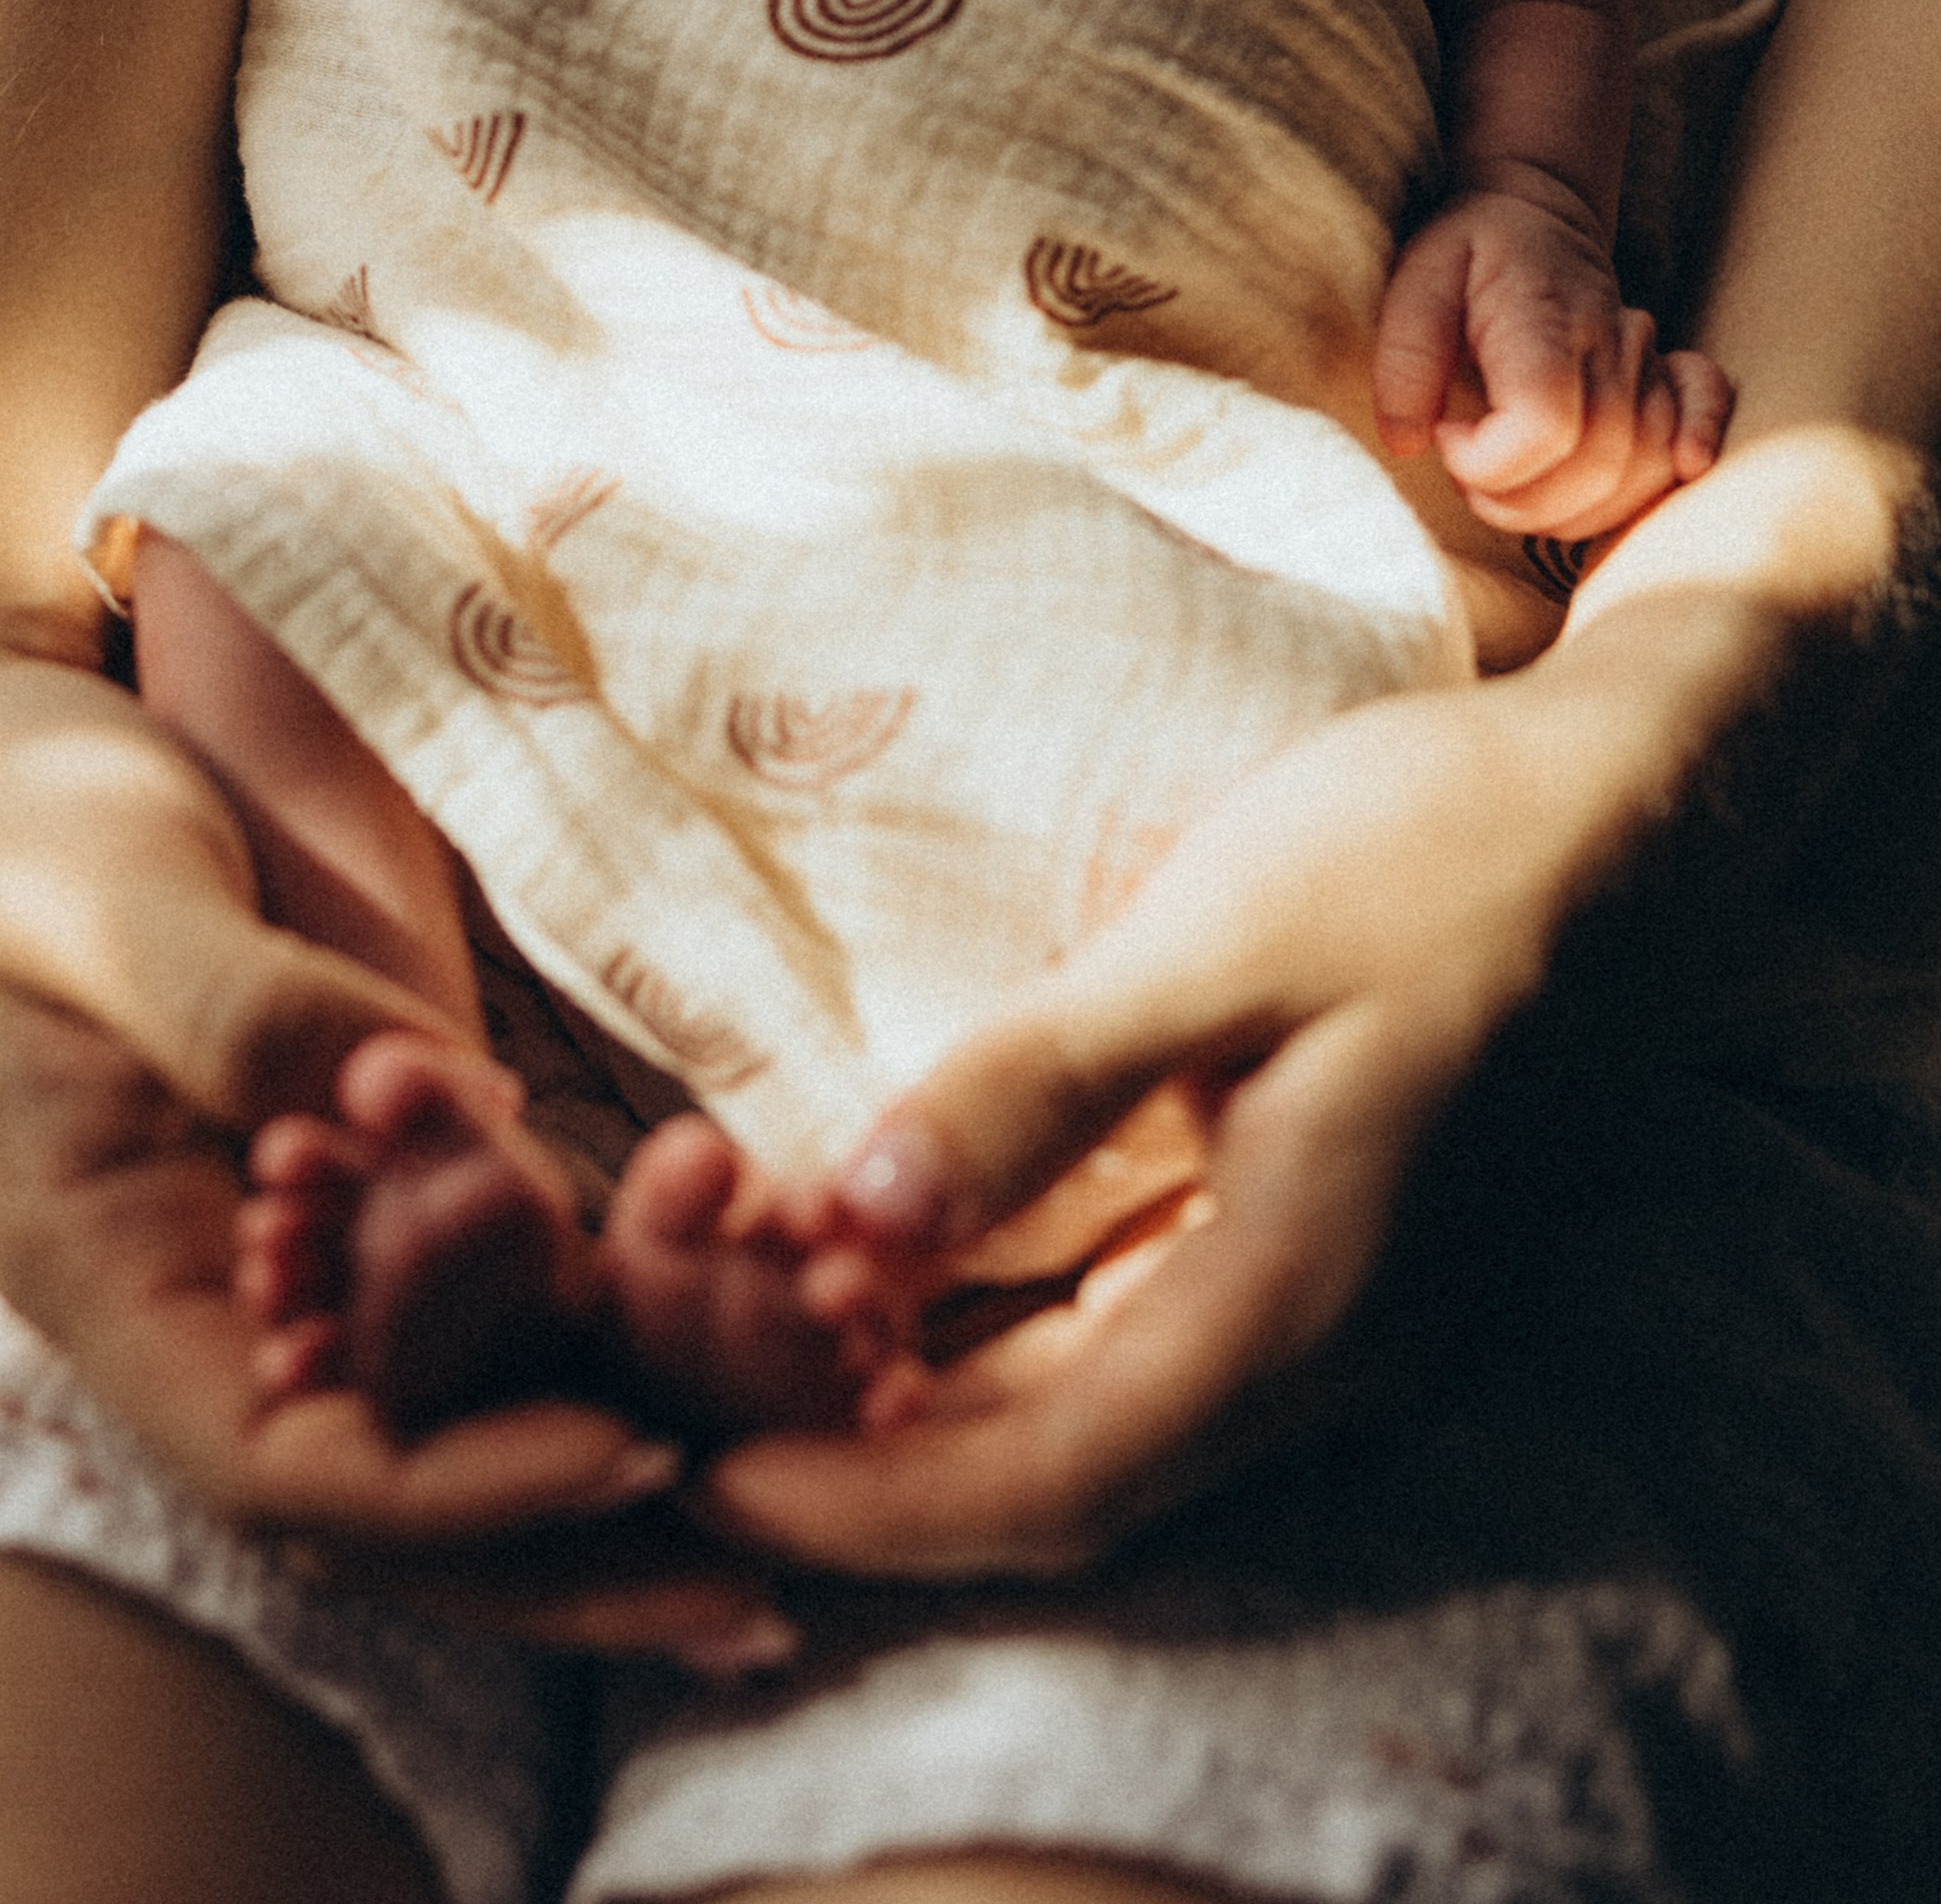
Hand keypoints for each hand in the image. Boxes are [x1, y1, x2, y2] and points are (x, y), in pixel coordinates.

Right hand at [0, 618, 798, 1665]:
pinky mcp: (328, 1175)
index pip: (279, 1460)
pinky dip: (581, 1318)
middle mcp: (185, 1300)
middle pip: (382, 1491)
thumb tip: (422, 1105)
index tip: (632, 1454)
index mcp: (96, 1271)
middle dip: (564, 1545)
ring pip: (436, 1408)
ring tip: (791, 1475)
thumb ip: (238, 1010)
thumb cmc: (13, 818)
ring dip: (597, 1445)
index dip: (456, 1482)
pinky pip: (457, 1290)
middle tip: (762, 1576)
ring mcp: (258, 1248)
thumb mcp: (106, 897)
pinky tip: (724, 1318)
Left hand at [701, 677, 1587, 1581]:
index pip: (1046, 1482)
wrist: (1628, 808)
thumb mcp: (1213, 939)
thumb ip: (1035, 1085)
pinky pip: (1136, 1339)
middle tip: (680, 1378)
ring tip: (753, 1319)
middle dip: (862, 1451)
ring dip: (927, 1390)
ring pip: (1095, 1413)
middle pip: (1058, 1473)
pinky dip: (1006, 1323)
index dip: (861, 1501)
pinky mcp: (1320, 1247)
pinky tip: (899, 1262)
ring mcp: (1331, 1310)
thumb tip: (848, 1219)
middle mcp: (1318, 1351)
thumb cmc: (1424, 851)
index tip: (695, 1464)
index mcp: (1296, 1303)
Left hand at [1374, 187, 1728, 536]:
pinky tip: (1675, 472)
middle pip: (1597, 463)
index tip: (1446, 439)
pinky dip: (1681, 465)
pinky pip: (1698, 425)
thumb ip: (1406, 360)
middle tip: (1469, 481)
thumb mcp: (1414, 282)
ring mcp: (1645, 360)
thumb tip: (1409, 442)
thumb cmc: (1469, 251)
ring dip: (1576, 510)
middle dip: (1523, 504)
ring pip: (1643, 468)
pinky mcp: (1666, 374)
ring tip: (1515, 488)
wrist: (1536, 216)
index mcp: (1541, 318)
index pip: (1544, 423)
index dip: (1490, 463)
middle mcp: (1609, 341)